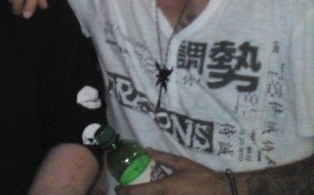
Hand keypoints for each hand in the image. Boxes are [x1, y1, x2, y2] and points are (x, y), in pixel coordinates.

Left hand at [116, 150, 232, 194]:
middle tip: (123, 192)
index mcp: (165, 188)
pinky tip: (154, 194)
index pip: (139, 191)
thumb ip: (164, 157)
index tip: (118, 188)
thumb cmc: (202, 177)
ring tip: (134, 193)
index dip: (125, 191)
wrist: (222, 191)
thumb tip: (147, 150)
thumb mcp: (182, 163)